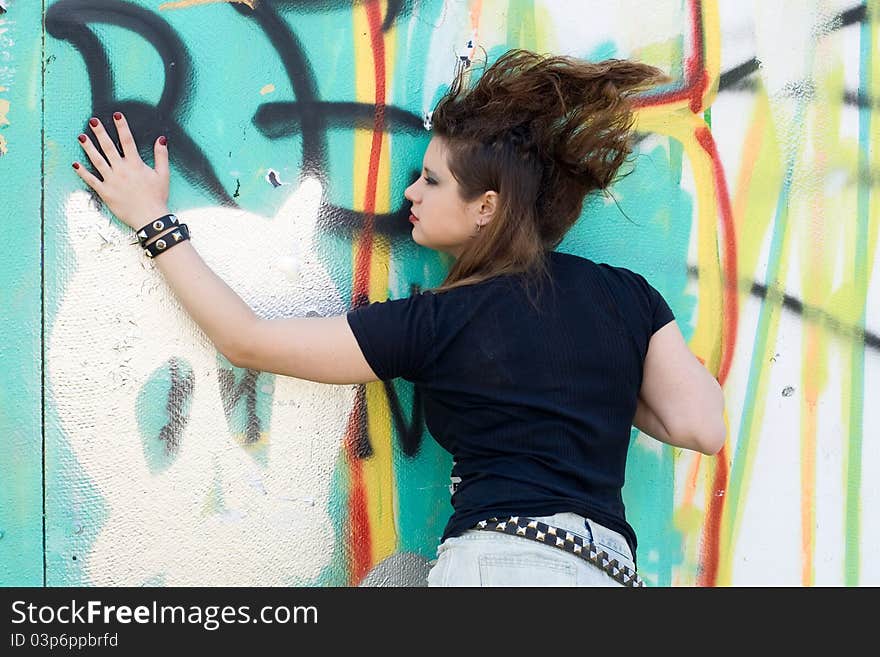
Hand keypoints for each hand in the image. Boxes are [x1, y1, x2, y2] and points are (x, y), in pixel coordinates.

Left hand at [72, 112, 170, 230]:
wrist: (150, 218)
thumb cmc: (157, 197)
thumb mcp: (163, 175)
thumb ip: (161, 156)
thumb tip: (161, 139)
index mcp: (135, 164)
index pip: (127, 140)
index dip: (122, 126)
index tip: (117, 115)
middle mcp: (121, 170)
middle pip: (108, 147)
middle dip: (100, 133)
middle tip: (92, 121)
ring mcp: (112, 180)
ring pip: (97, 161)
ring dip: (88, 148)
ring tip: (81, 137)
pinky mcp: (105, 192)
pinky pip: (91, 180)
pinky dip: (82, 172)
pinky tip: (75, 164)